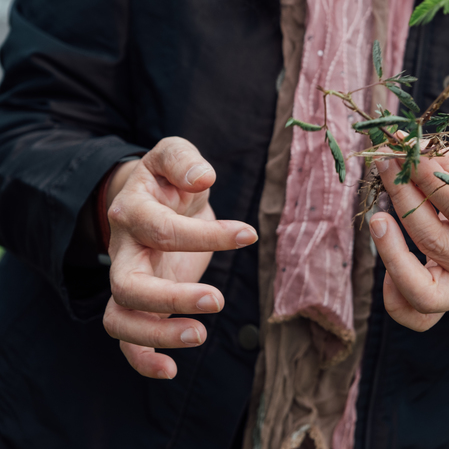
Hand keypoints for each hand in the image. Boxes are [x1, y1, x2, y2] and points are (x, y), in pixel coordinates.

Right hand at [101, 137, 257, 378]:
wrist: (151, 199)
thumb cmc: (167, 180)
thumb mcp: (174, 155)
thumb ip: (185, 161)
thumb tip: (203, 175)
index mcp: (132, 212)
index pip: (163, 229)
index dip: (206, 235)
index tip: (249, 234)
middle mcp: (122, 251)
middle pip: (128, 284)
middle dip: (171, 297)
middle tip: (217, 301)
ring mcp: (127, 280)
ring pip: (120, 318)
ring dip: (156, 333)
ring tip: (200, 334)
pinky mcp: (139, 304)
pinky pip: (128, 339)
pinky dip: (143, 360)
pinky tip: (171, 371)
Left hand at [370, 144, 448, 331]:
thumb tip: (403, 148)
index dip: (426, 179)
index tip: (403, 150)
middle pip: (435, 243)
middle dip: (403, 199)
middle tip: (387, 164)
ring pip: (420, 286)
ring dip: (390, 246)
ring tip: (378, 215)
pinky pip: (418, 315)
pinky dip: (395, 294)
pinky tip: (391, 257)